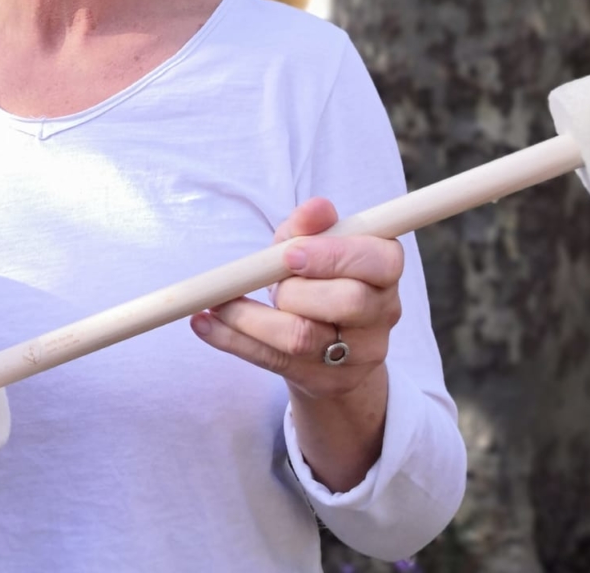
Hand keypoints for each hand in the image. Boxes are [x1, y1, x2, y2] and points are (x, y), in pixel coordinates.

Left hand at [191, 197, 403, 399]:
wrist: (331, 343)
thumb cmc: (320, 278)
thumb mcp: (315, 245)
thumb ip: (311, 225)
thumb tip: (316, 208)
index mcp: (385, 271)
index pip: (379, 261)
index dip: (334, 255)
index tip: (291, 253)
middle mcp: (382, 314)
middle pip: (347, 302)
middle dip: (295, 288)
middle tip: (266, 280)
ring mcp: (358, 355)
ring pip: (303, 338)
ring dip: (250, 316)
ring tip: (220, 301)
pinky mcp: (324, 381)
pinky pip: (272, 361)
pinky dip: (232, 339)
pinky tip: (204, 323)